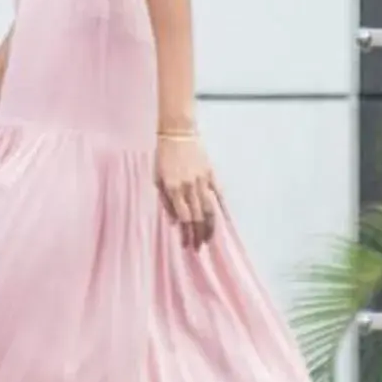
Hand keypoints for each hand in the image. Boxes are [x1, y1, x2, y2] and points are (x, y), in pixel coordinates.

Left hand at [156, 128, 219, 248]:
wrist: (178, 133)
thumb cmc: (163, 156)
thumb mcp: (157, 178)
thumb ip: (165, 201)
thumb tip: (174, 222)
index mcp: (174, 189)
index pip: (183, 218)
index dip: (186, 234)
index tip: (187, 245)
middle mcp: (189, 187)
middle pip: (197, 218)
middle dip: (198, 236)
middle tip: (199, 248)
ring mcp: (202, 181)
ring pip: (209, 209)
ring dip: (210, 227)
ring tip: (209, 240)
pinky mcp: (211, 174)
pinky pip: (218, 194)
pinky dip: (222, 208)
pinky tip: (224, 220)